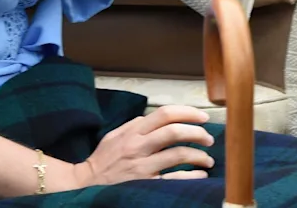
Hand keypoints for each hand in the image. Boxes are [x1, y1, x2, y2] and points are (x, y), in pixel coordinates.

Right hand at [74, 105, 214, 186]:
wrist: (88, 182)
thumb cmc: (104, 158)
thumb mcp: (114, 135)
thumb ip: (134, 125)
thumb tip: (154, 118)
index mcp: (133, 131)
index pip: (164, 114)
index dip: (187, 112)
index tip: (202, 116)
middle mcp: (138, 146)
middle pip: (174, 132)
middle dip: (197, 133)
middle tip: (209, 138)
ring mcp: (143, 166)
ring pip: (178, 154)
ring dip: (199, 155)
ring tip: (208, 159)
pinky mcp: (147, 183)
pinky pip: (175, 179)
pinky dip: (192, 176)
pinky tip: (201, 174)